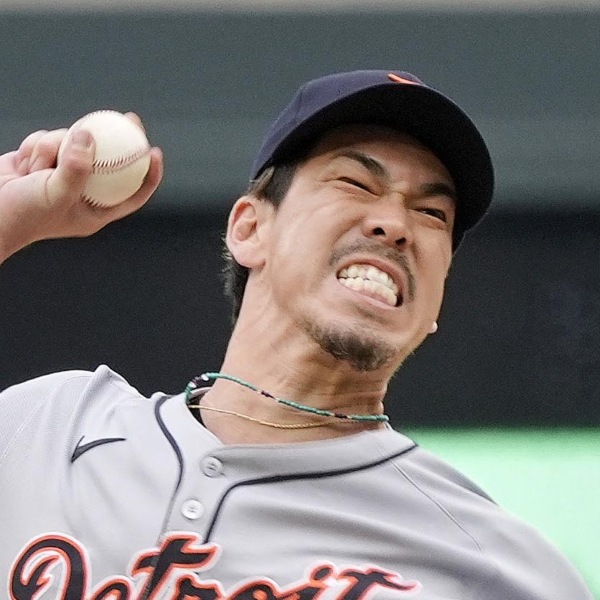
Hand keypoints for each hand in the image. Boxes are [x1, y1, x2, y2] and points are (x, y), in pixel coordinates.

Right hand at [0, 113, 162, 263]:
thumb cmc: (24, 215)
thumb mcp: (57, 194)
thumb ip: (77, 168)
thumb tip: (90, 137)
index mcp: (97, 210)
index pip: (132, 193)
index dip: (148, 174)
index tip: (153, 151)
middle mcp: (84, 192)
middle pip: (111, 161)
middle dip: (120, 139)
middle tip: (130, 119)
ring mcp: (64, 175)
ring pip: (75, 144)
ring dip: (55, 148)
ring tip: (36, 169)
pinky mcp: (44, 161)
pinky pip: (50, 139)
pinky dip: (36, 146)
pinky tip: (23, 166)